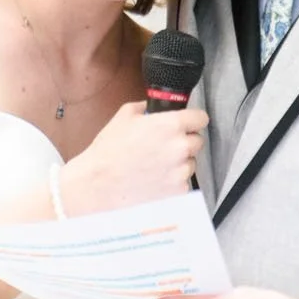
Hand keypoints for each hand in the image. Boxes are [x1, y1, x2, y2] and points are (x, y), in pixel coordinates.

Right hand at [60, 101, 207, 216]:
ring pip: (191, 163)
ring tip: (155, 165)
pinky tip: (154, 179)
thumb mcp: (124, 116)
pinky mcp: (178, 191)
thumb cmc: (108, 152)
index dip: (192, 120)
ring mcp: (181, 171)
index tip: (188, 124)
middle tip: (164, 146)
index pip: (201, 118)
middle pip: (197, 141)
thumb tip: (153, 107)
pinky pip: (183, 182)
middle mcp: (180, 148)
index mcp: (171, 125)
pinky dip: (173, 181)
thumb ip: (146, 108)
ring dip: (179, 163)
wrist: (98, 184)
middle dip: (184, 142)